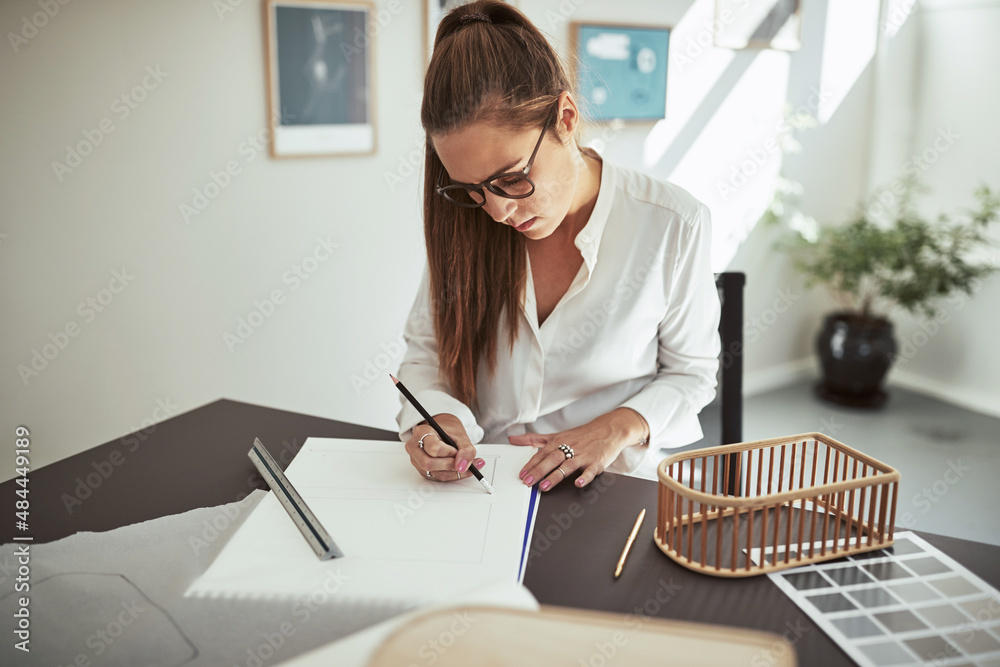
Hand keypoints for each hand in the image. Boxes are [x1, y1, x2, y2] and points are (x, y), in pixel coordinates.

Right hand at [404, 414, 483, 482]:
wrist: (443, 434)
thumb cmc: (449, 432)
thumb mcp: (461, 436)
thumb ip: (466, 449)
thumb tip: (462, 466)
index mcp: (421, 432)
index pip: (432, 447)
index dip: (448, 452)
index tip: (457, 451)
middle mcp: (415, 448)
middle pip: (428, 463)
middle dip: (449, 465)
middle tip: (463, 463)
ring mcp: (417, 461)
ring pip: (434, 473)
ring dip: (454, 472)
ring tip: (468, 466)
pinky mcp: (423, 471)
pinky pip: (438, 478)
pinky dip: (453, 475)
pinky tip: (462, 469)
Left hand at [508, 408, 646, 490]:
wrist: (608, 429)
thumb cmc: (581, 435)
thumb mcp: (556, 435)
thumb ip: (534, 439)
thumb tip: (513, 439)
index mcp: (559, 442)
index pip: (542, 454)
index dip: (531, 464)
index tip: (522, 474)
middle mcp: (570, 448)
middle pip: (552, 459)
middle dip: (539, 471)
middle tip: (528, 482)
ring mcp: (583, 456)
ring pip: (567, 466)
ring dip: (556, 476)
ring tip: (545, 486)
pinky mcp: (596, 462)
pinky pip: (590, 471)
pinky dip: (584, 477)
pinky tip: (577, 483)